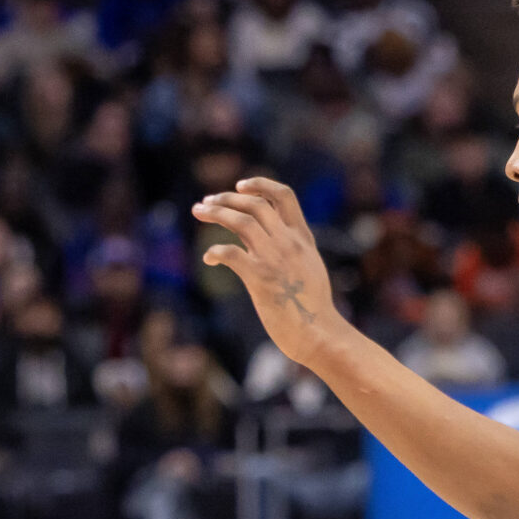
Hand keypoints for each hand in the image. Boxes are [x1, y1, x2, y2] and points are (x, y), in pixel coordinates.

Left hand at [191, 178, 343, 370]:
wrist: (320, 333)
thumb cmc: (313, 308)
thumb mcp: (310, 268)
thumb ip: (294, 251)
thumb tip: (277, 244)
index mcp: (302, 238)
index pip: (284, 196)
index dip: (260, 185)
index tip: (240, 185)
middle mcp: (288, 242)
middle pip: (255, 205)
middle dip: (227, 198)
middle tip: (206, 202)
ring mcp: (274, 258)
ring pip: (241, 221)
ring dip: (216, 213)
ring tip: (198, 212)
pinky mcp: (260, 278)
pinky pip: (231, 254)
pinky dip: (215, 251)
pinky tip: (208, 258)